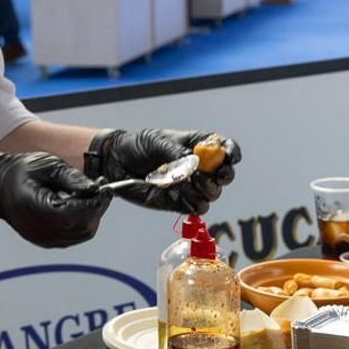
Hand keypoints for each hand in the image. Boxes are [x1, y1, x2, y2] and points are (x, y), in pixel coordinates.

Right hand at [0, 153, 110, 247]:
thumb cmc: (19, 172)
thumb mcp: (47, 166)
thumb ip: (72, 178)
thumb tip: (95, 188)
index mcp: (38, 209)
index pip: (77, 214)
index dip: (96, 203)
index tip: (107, 188)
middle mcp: (40, 229)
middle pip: (82, 227)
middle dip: (97, 208)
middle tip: (101, 188)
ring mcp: (42, 238)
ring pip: (81, 234)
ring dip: (91, 216)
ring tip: (89, 195)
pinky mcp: (46, 241)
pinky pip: (73, 236)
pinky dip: (82, 222)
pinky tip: (79, 205)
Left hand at [88, 129, 241, 213]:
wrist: (116, 162)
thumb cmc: (137, 145)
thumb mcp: (156, 142)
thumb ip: (176, 153)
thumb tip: (193, 165)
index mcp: (198, 146)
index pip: (225, 148)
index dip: (232, 152)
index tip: (231, 157)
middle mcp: (199, 167)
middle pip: (225, 174)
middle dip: (225, 175)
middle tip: (215, 174)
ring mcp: (190, 186)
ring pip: (213, 193)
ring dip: (207, 188)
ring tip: (189, 180)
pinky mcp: (179, 202)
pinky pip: (197, 207)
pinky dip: (194, 201)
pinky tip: (179, 191)